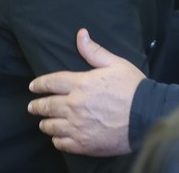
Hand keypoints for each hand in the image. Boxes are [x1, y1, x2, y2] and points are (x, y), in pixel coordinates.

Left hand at [27, 28, 144, 156]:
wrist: (146, 115)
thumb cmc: (132, 88)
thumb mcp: (116, 64)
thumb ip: (94, 51)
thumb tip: (81, 35)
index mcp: (81, 84)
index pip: (51, 82)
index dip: (39, 84)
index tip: (33, 86)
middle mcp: (74, 105)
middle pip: (46, 106)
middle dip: (37, 106)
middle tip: (32, 106)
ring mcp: (77, 126)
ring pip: (51, 126)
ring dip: (45, 123)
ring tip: (44, 123)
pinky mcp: (83, 143)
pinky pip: (61, 143)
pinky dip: (56, 139)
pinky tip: (58, 137)